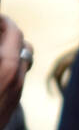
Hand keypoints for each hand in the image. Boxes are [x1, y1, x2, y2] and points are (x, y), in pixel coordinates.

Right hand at [0, 15, 30, 129]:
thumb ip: (0, 52)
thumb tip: (3, 36)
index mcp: (7, 67)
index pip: (14, 33)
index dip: (4, 22)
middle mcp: (16, 80)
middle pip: (24, 47)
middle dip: (9, 35)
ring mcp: (14, 95)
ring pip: (22, 65)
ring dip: (9, 52)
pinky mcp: (9, 107)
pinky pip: (15, 80)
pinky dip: (7, 68)